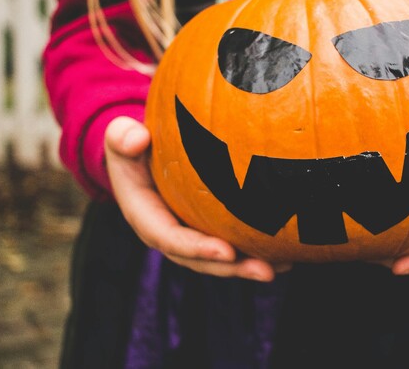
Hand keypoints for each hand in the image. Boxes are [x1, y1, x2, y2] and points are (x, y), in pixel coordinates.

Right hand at [104, 116, 289, 280]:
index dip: (197, 249)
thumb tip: (136, 138)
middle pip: (200, 259)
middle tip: (265, 270)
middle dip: (232, 268)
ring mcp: (189, 232)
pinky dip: (257, 247)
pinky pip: (231, 240)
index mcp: (146, 217)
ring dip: (250, 264)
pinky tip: (289, 248)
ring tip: (285, 266)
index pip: (170, 239)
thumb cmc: (132, 144)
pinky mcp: (206, 227)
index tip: (226, 252)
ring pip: (220, 257)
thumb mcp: (119, 137)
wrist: (141, 153)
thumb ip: (121, 137)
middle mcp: (169, 233)